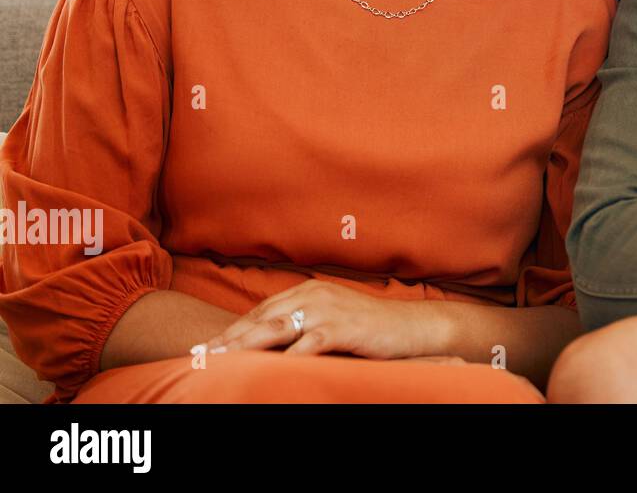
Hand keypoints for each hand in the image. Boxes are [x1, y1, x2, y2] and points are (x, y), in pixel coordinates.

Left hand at [198, 279, 433, 358]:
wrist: (411, 327)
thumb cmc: (369, 328)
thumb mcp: (331, 319)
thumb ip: (302, 323)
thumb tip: (269, 344)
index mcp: (307, 291)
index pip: (260, 311)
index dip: (231, 330)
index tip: (206, 346)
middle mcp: (313, 295)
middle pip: (260, 319)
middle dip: (227, 339)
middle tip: (199, 354)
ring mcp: (327, 310)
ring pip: (275, 329)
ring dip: (243, 347)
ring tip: (219, 361)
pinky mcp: (342, 328)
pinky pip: (307, 345)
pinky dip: (286, 358)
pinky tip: (268, 371)